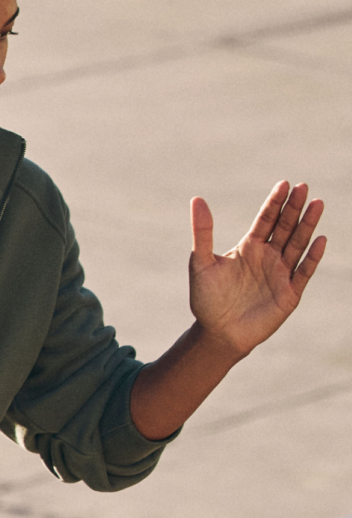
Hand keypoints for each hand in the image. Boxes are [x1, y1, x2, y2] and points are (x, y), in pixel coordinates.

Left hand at [189, 181, 325, 357]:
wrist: (217, 333)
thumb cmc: (207, 299)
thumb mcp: (201, 263)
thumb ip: (202, 232)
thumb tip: (197, 199)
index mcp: (250, 247)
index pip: (266, 219)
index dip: (275, 202)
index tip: (284, 184)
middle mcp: (268, 257)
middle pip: (284, 227)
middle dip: (294, 208)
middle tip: (303, 187)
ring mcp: (280, 274)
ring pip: (297, 244)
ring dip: (307, 225)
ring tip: (317, 204)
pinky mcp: (289, 293)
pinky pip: (303, 272)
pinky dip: (311, 257)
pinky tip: (319, 240)